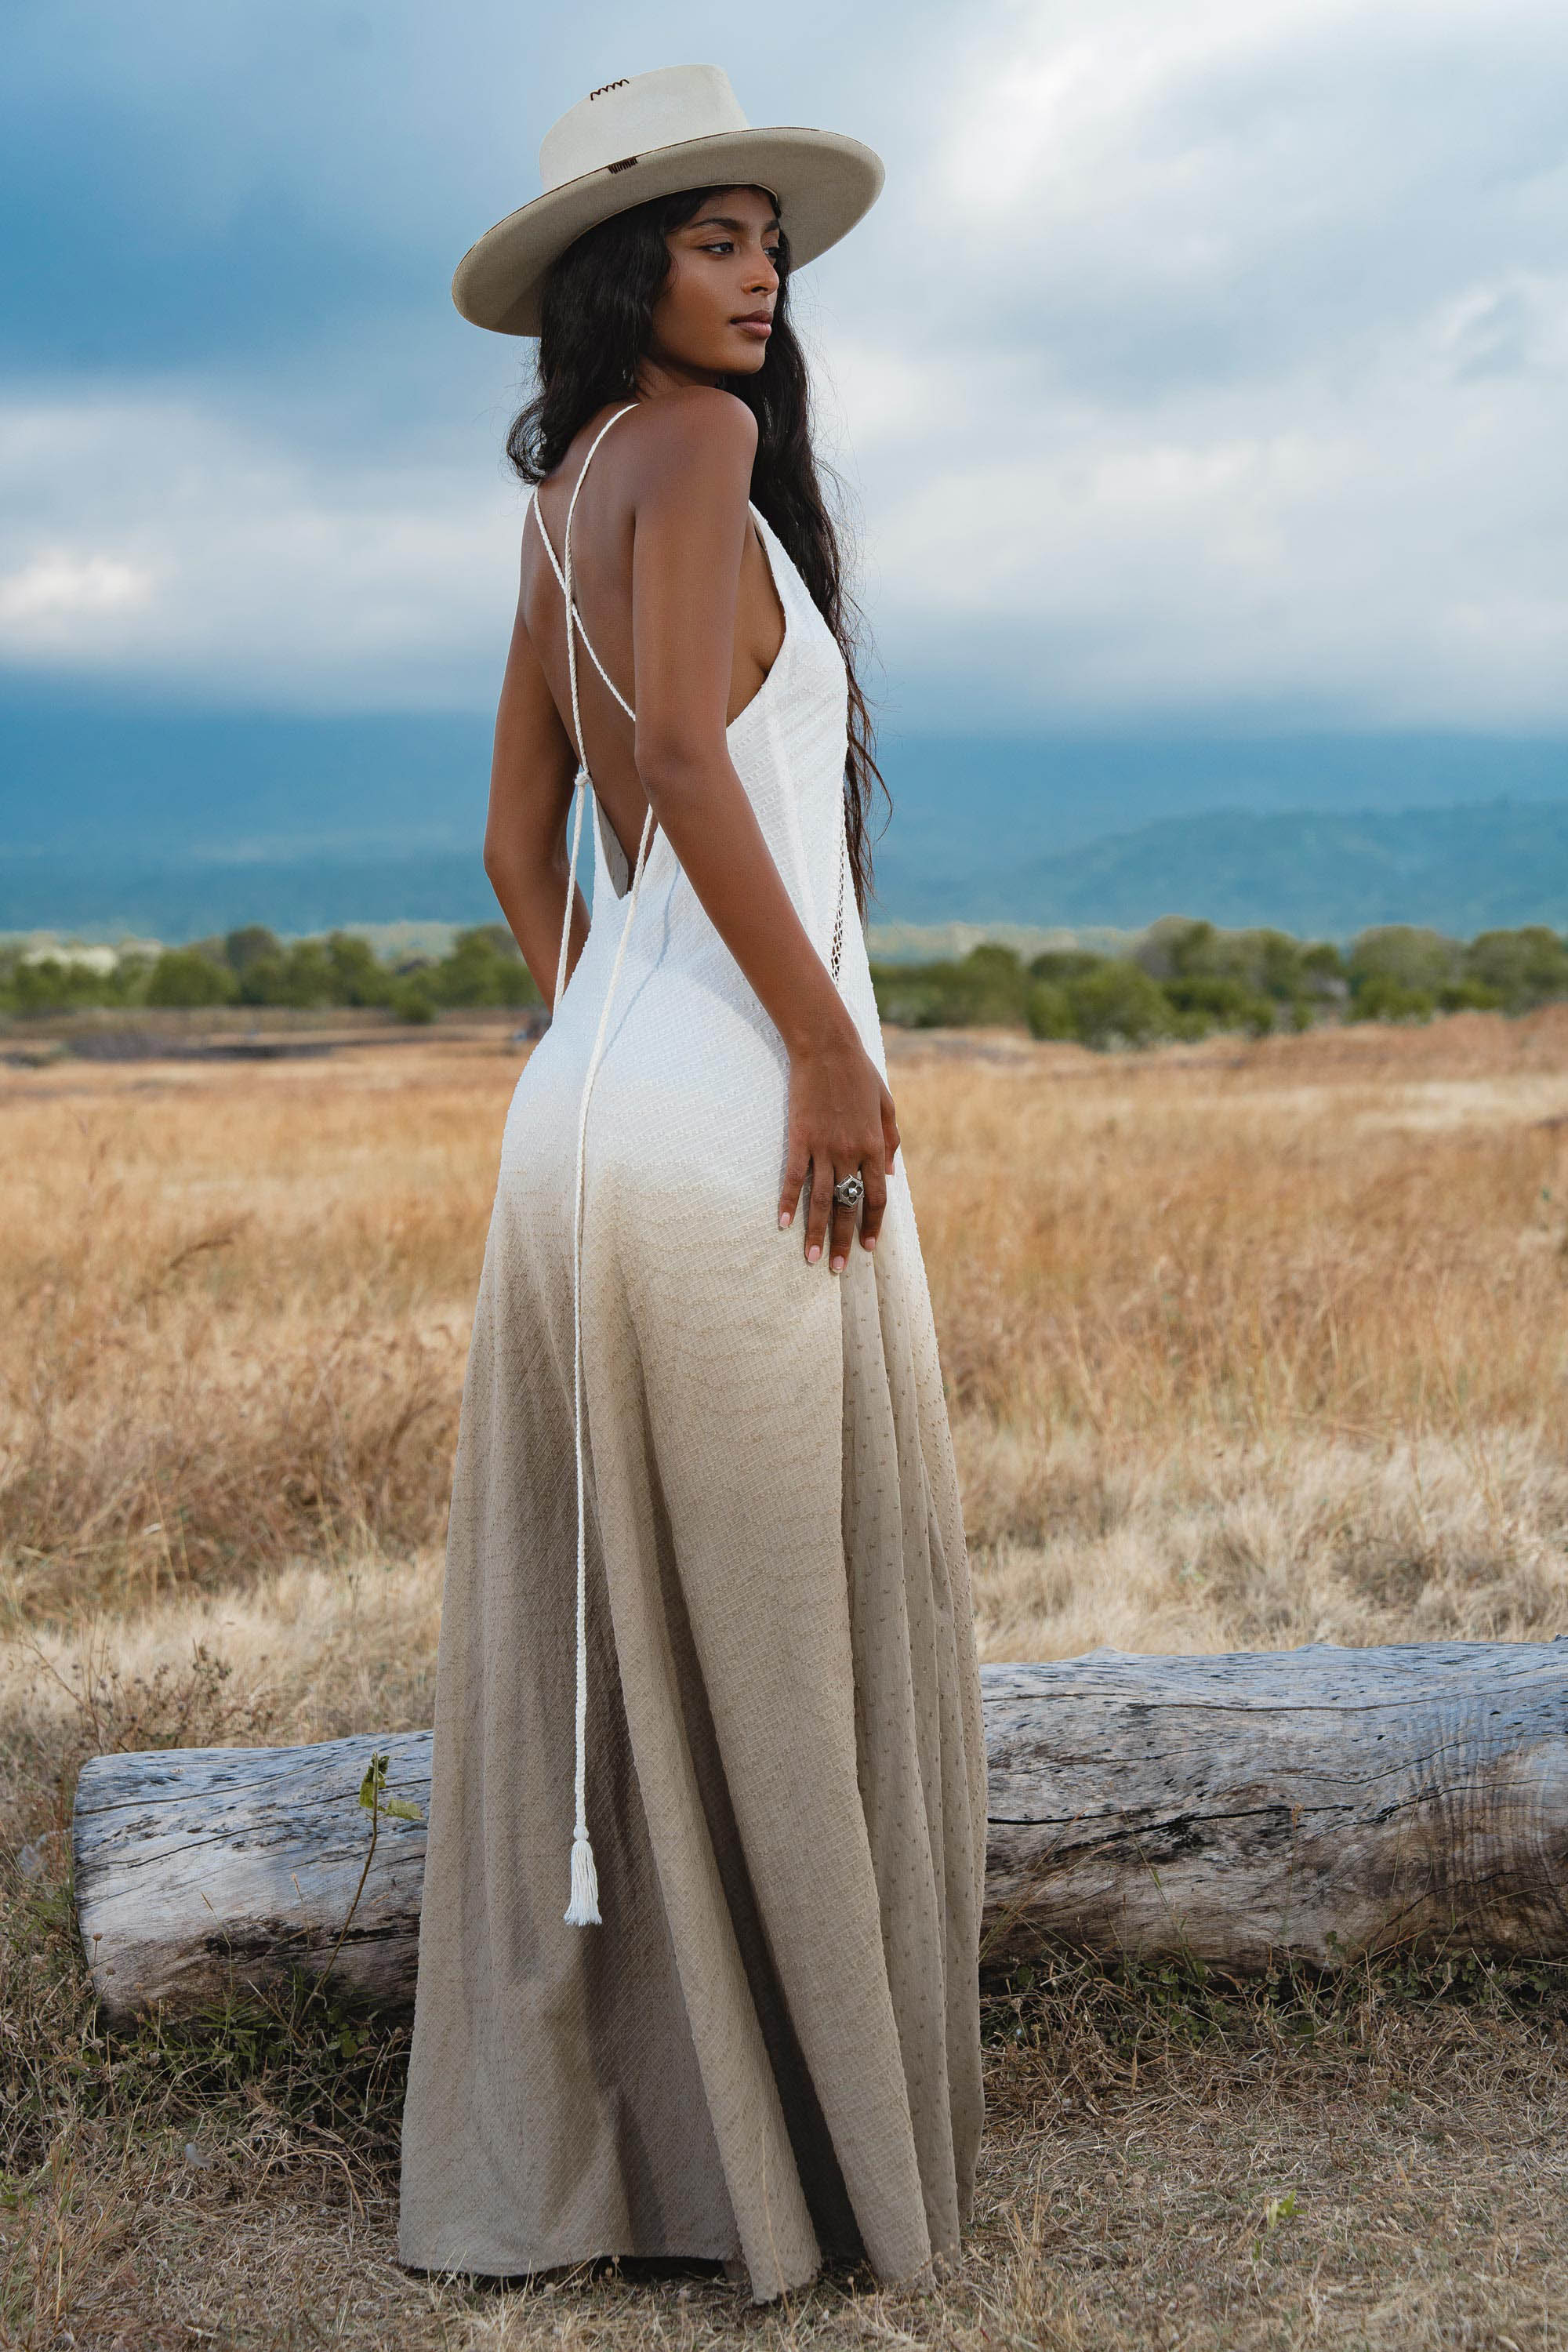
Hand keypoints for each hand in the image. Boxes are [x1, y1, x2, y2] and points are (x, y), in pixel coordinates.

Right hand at [777, 1018, 900, 1271]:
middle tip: (839, 1269)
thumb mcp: (886, 1106)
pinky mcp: (799, 1138)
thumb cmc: (860, 1075)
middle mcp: (850, 1152)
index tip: (869, 1248)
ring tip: (812, 1259)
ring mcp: (823, 1147)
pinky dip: (788, 1201)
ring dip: (816, 1232)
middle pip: (849, 1206)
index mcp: (874, 1146)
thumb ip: (890, 1141)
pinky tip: (783, 1223)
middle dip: (845, 1240)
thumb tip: (890, 1173)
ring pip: (821, 1199)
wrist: (828, 1048)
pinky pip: (793, 1177)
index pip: (876, 1196)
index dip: (872, 1224)